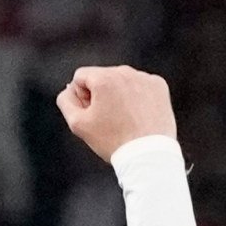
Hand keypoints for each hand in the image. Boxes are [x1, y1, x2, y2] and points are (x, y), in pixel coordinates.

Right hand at [58, 64, 177, 158]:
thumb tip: (69, 90)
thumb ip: (65, 101)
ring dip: (119, 95)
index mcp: (104, 78)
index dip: (80, 96)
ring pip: (122, 81)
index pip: (80, 77)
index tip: (91, 113)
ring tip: (124, 120)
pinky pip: (141, 86)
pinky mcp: (159, 86)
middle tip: (107, 119)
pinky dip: (137, 98)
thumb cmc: (114, 140)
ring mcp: (145, 78)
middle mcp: (125, 72)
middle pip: (102, 77)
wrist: (148, 153)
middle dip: (100, 94)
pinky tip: (138, 116)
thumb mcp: (78, 124)